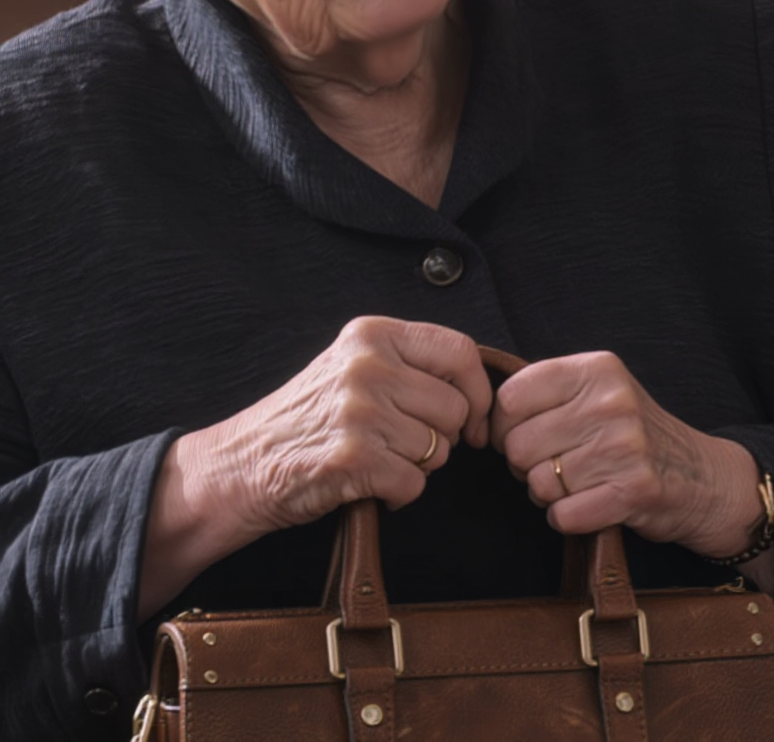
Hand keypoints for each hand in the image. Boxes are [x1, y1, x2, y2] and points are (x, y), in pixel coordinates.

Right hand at [142, 317, 491, 616]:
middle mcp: (368, 366)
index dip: (478, 390)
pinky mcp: (352, 458)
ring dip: (419, 466)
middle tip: (411, 447)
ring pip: (437, 448)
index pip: (458, 351)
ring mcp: (359, 411)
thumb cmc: (307, 419)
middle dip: (444, 437)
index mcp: (373, 334)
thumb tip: (478, 384)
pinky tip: (375, 486)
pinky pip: (414, 482)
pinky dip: (402, 494)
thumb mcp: (353, 366)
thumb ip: (408, 363)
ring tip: (383, 462)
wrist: (239, 466)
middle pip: (453, 406)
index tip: (478, 419)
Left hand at [491, 350, 762, 558]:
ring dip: (549, 494)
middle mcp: (612, 401)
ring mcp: (625, 445)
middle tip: (556, 464)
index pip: (511, 397)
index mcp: (597, 368)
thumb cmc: (632, 433)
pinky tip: (592, 503)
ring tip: (579, 482)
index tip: (522, 436)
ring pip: (538, 484)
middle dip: (526, 465)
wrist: (699, 474)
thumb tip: (477, 413)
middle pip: (517, 446)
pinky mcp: (634, 489)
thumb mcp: (598, 390)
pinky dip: (568, 518)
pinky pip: (562, 516)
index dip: (503, 427)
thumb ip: (546, 391)